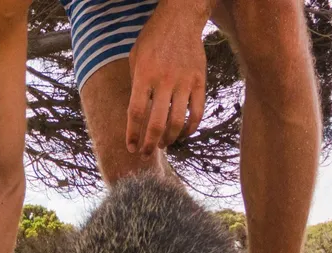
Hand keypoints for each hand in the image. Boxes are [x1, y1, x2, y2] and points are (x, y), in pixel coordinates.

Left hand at [126, 5, 207, 155]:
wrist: (181, 19)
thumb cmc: (153, 40)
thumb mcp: (135, 59)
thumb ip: (136, 86)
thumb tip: (137, 115)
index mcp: (144, 76)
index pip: (135, 113)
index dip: (132, 134)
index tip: (131, 147)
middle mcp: (164, 81)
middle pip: (156, 122)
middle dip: (150, 144)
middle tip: (146, 153)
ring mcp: (184, 81)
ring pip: (178, 121)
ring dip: (170, 139)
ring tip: (163, 144)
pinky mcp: (200, 80)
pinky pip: (197, 111)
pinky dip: (191, 127)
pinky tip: (183, 134)